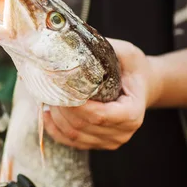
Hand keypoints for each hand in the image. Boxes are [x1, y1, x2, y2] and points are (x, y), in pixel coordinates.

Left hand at [43, 39, 160, 149]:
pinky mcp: (97, 143)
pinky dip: (54, 129)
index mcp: (132, 112)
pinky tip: (47, 114)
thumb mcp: (124, 53)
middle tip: (48, 90)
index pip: (99, 116)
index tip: (62, 90)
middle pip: (82, 126)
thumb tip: (70, 43)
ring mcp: (110, 141)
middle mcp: (123, 131)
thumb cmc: (131, 68)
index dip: (77, 107)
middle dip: (61, 109)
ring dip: (55, 118)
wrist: (140, 85)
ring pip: (73, 136)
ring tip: (48, 99)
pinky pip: (70, 142)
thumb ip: (103, 50)